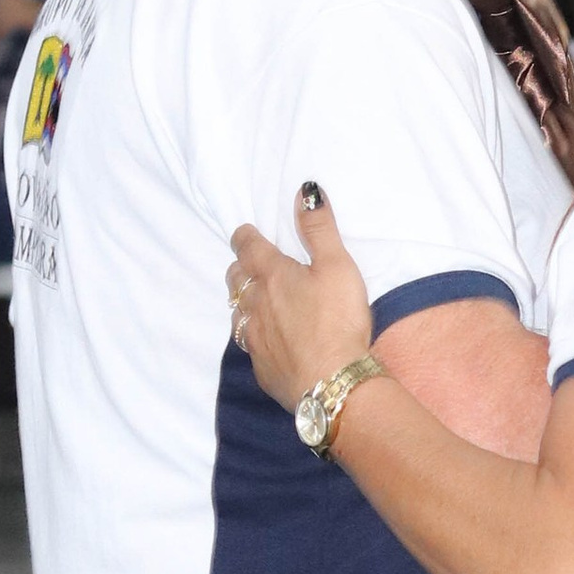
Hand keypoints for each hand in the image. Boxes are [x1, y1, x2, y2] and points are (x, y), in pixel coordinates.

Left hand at [227, 185, 373, 406]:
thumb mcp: (337, 266)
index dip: (245, 236)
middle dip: (242, 268)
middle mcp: (254, 304)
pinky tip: (270, 340)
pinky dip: (255, 334)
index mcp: (271, 275)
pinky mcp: (261, 367)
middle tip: (254, 265)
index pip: (247, 246)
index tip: (247, 233)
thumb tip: (305, 191)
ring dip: (245, 302)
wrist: (331, 383)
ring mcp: (253, 338)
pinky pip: (249, 344)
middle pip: (235, 278)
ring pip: (237, 312)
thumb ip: (319, 228)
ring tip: (260, 301)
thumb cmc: (337, 321)